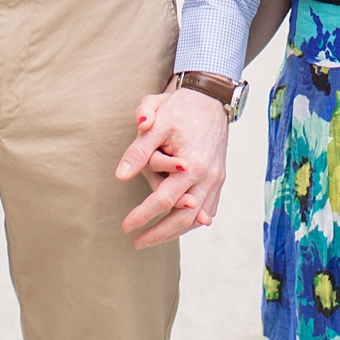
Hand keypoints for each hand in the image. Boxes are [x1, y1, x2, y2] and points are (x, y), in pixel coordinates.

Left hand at [115, 85, 230, 248]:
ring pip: (197, 217)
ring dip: (175, 231)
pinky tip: (179, 227)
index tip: (125, 226)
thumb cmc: (181, 107)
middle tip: (137, 243)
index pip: (163, 200)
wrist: (210, 96)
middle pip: (183, 218)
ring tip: (153, 239)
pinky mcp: (219, 176)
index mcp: (193, 165)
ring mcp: (216, 178)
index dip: (142, 215)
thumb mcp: (156, 121)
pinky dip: (193, 221)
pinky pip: (208, 207)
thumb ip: (138, 150)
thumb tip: (120, 176)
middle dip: (159, 233)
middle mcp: (208, 176)